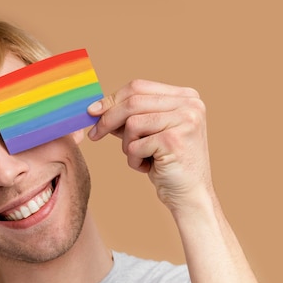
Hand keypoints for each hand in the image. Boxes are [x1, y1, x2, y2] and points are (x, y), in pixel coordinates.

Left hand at [87, 79, 213, 211]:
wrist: (190, 195)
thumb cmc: (168, 164)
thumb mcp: (149, 133)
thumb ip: (131, 117)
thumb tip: (98, 108)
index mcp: (186, 97)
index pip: (139, 87)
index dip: (112, 99)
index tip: (92, 112)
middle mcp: (190, 104)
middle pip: (133, 101)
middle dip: (108, 119)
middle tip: (94, 135)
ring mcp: (185, 120)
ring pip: (132, 123)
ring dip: (127, 146)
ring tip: (141, 158)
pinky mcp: (174, 140)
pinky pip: (134, 146)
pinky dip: (134, 160)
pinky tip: (149, 168)